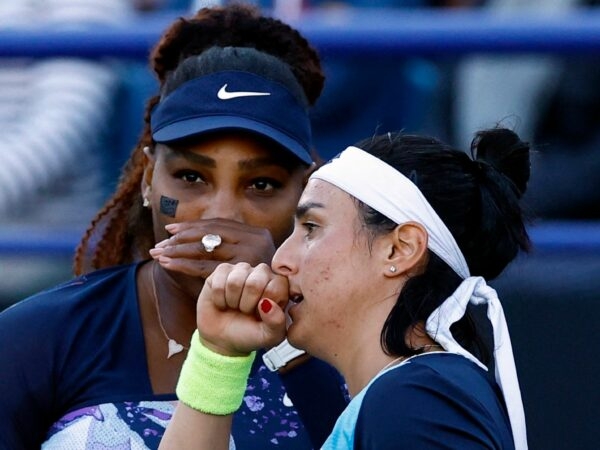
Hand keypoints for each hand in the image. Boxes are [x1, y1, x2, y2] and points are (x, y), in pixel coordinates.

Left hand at [149, 219, 276, 278]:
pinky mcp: (237, 274)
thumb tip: (200, 231)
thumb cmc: (257, 290)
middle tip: (160, 244)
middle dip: (181, 237)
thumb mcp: (252, 262)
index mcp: (257, 234)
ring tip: (158, 253)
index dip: (193, 225)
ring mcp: (247, 256)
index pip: (219, 224)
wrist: (269, 318)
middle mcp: (254, 241)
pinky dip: (183, 264)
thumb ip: (234, 247)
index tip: (171, 230)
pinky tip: (168, 264)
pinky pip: (204, 267)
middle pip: (209, 233)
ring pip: (204, 247)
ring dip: (178, 249)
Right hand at [196, 262, 288, 355]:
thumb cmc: (250, 334)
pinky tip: (223, 302)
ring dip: (232, 301)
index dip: (264, 307)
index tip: (261, 315)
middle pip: (254, 283)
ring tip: (235, 306)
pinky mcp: (223, 270)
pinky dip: (219, 298)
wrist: (223, 339)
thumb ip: (276, 322)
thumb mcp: (269, 336)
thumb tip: (268, 304)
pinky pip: (219, 281)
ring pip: (235, 281)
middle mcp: (262, 273)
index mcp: (279, 285)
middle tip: (246, 311)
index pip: (275, 289)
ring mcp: (242, 269)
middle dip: (246, 304)